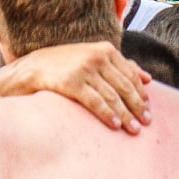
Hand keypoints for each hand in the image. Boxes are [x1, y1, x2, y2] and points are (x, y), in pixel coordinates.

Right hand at [4, 41, 151, 132]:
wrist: (30, 69)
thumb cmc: (64, 66)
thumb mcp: (92, 59)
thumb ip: (119, 66)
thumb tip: (148, 78)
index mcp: (105, 49)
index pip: (131, 74)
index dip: (141, 94)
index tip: (148, 110)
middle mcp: (97, 57)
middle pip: (124, 86)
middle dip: (137, 106)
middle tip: (146, 123)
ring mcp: (83, 69)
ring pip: (112, 95)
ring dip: (125, 114)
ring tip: (134, 129)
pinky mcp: (71, 82)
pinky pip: (95, 101)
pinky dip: (107, 114)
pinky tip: (115, 125)